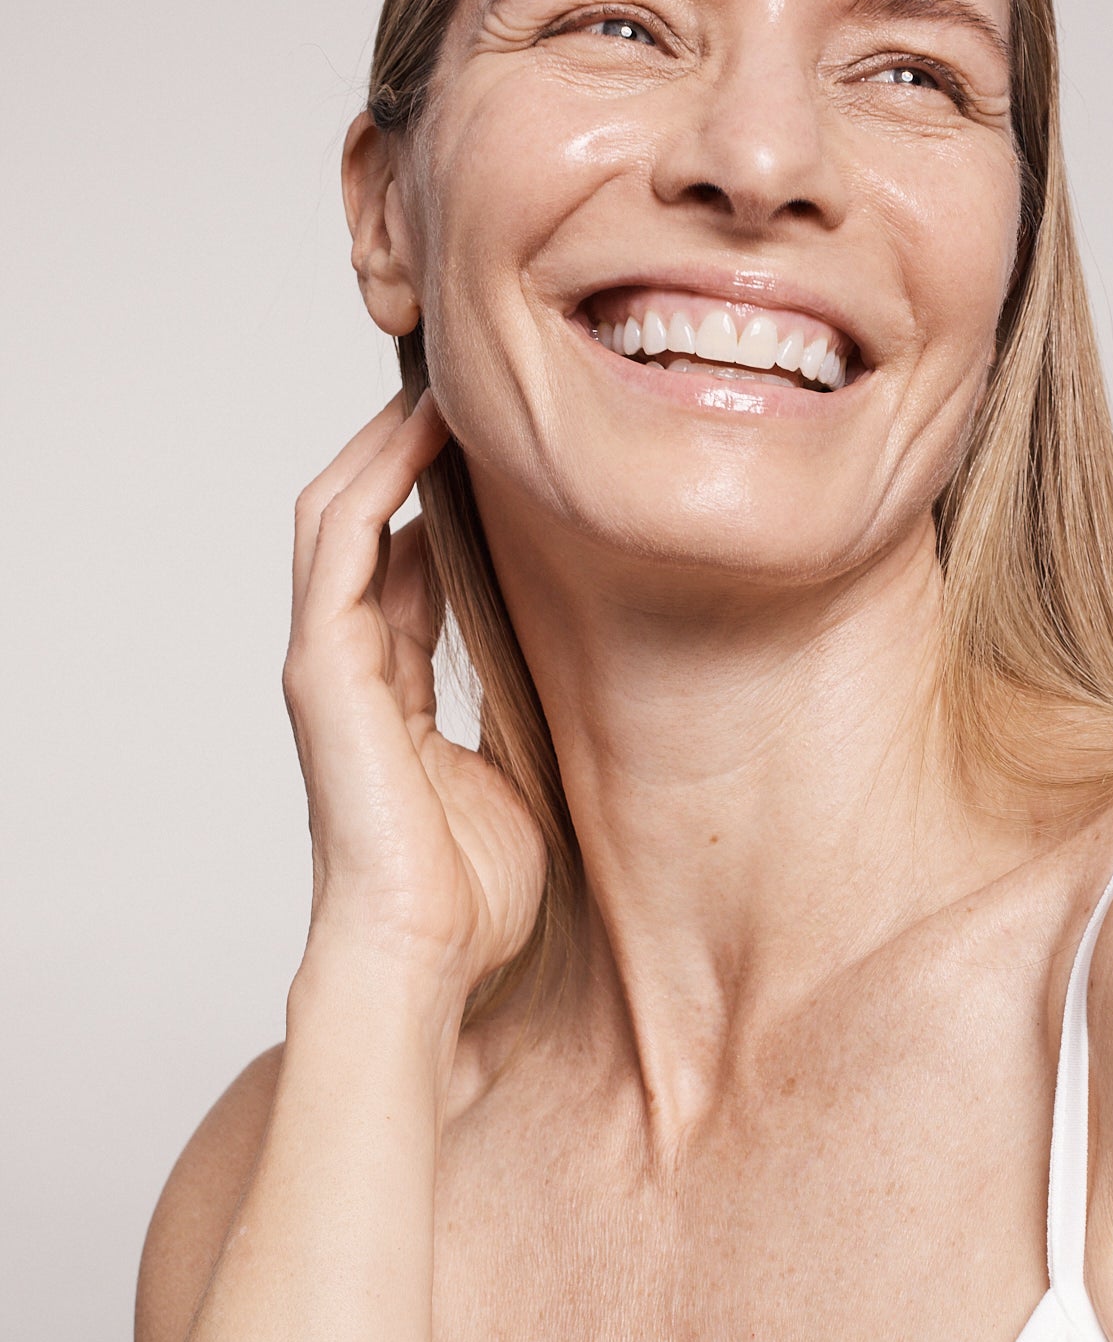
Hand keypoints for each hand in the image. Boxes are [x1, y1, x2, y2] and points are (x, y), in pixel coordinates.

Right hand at [283, 392, 546, 1030]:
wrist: (424, 956)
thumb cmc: (472, 890)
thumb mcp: (515, 768)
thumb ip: (515, 701)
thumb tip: (560, 648)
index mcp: (388, 687)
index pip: (400, 561)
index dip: (435, 494)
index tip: (494, 443)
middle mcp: (348, 663)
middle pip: (359, 521)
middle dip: (400, 448)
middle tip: (463, 388)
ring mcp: (327, 663)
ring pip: (337, 514)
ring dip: (383, 443)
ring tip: (441, 385)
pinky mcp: (323, 669)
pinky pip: (341, 545)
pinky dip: (376, 478)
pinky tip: (421, 431)